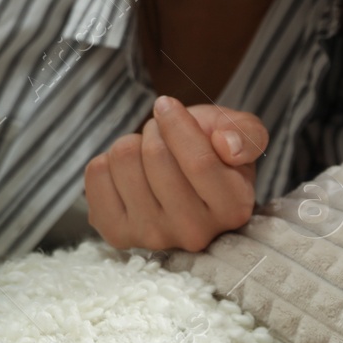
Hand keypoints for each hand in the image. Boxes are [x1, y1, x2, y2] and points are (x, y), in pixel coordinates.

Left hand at [83, 96, 267, 251]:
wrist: (179, 185)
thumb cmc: (213, 154)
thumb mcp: (242, 135)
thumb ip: (246, 135)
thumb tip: (227, 146)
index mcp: (233, 209)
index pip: (199, 160)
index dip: (177, 123)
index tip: (167, 105)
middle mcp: (194, 232)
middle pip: (156, 156)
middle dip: (155, 131)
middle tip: (160, 137)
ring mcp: (152, 237)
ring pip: (123, 159)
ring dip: (131, 144)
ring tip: (145, 156)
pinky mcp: (116, 233)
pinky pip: (95, 174)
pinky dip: (107, 161)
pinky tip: (127, 173)